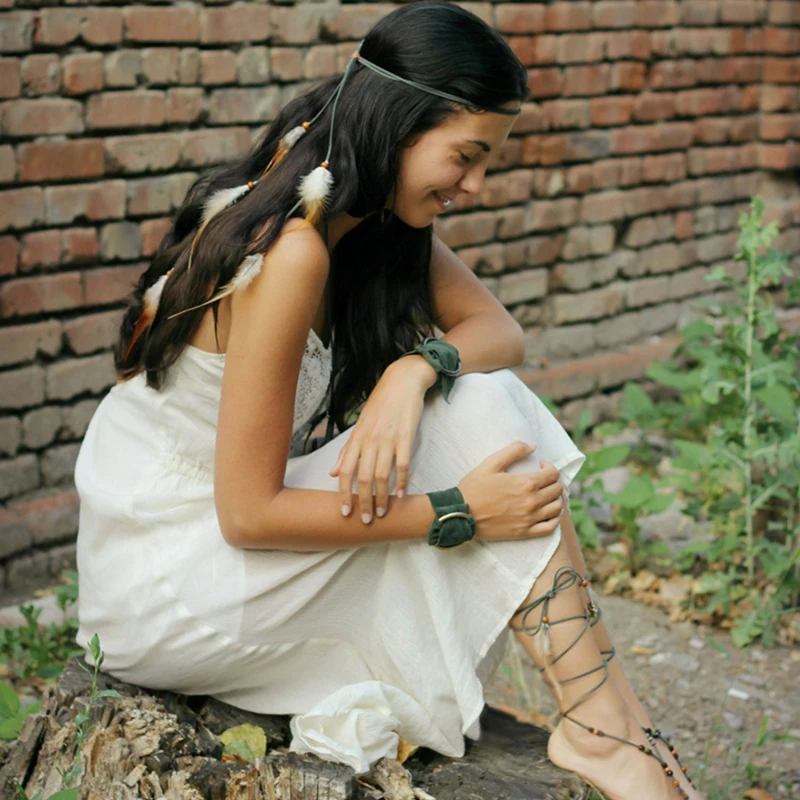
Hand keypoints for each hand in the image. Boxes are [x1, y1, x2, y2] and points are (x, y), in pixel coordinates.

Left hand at [329, 356, 435, 522]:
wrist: (402, 381)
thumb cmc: (380, 404)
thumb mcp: (360, 426)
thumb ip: (347, 450)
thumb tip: (333, 472)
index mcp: (357, 438)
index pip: (346, 471)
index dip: (344, 493)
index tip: (344, 512)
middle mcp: (370, 440)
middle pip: (363, 477)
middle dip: (363, 501)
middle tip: (365, 520)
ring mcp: (388, 438)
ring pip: (381, 474)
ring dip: (381, 496)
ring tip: (382, 512)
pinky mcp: (406, 436)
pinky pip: (403, 464)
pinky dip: (402, 481)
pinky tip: (402, 494)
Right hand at [457, 441, 564, 540]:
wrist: (461, 514)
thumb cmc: (474, 487)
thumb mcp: (491, 463)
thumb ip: (513, 451)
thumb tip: (533, 445)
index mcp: (526, 483)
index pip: (553, 474)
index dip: (549, 467)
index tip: (540, 466)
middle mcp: (532, 502)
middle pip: (557, 489)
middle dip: (552, 481)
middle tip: (542, 480)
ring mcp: (530, 519)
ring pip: (557, 508)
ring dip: (555, 498)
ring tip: (545, 494)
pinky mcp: (525, 532)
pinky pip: (550, 527)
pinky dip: (555, 519)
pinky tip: (548, 512)